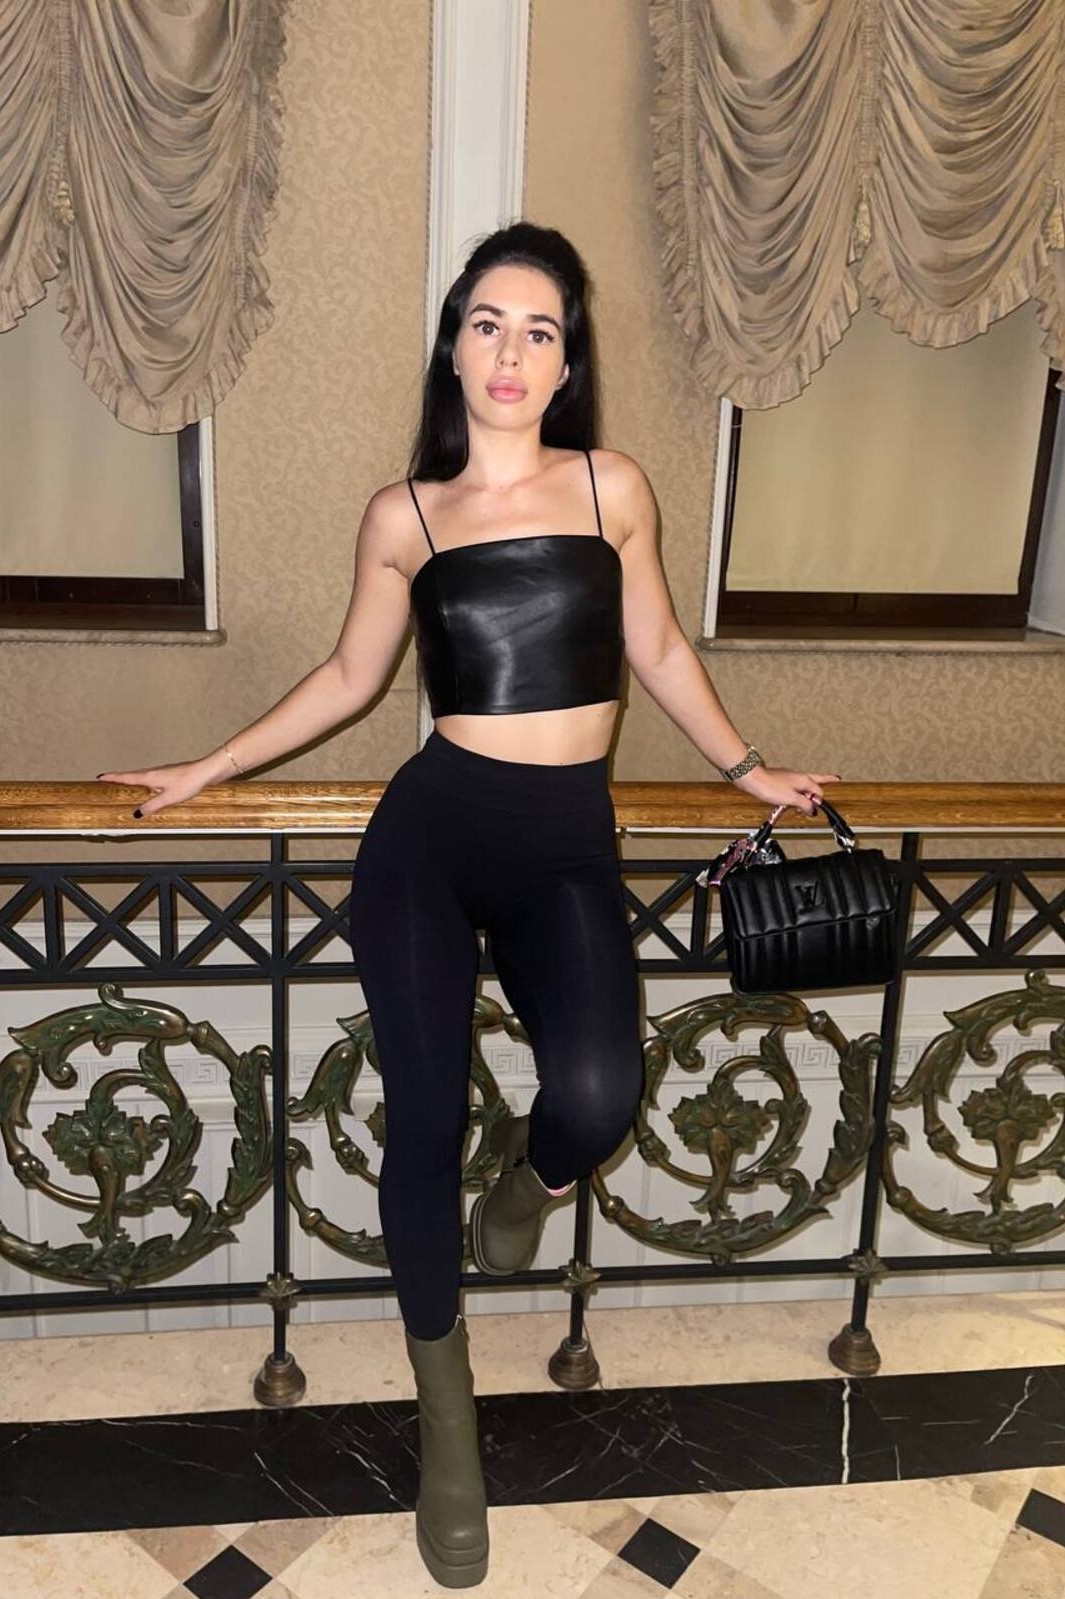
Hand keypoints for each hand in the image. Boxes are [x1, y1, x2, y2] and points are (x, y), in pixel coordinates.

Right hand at [95, 760, 213, 819]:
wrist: (206, 772)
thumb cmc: (190, 781)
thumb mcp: (168, 798)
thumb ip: (152, 806)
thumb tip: (138, 813)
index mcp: (150, 776)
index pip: (126, 777)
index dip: (112, 778)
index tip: (100, 777)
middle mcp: (154, 773)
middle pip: (132, 776)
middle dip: (119, 779)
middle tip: (107, 781)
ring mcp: (163, 773)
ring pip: (142, 777)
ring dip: (131, 780)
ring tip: (124, 786)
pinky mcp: (171, 776)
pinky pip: (152, 779)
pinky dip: (144, 783)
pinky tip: (150, 789)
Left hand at [731, 765, 842, 817]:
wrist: (751, 779)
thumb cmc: (769, 786)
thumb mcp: (791, 799)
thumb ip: (804, 804)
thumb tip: (812, 808)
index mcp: (804, 780)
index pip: (819, 791)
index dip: (819, 801)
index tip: (816, 809)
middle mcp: (797, 776)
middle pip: (816, 779)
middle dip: (826, 780)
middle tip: (835, 779)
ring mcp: (788, 777)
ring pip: (804, 783)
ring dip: (808, 791)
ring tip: (812, 795)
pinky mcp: (779, 780)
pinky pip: (793, 786)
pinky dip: (796, 792)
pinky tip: (792, 796)